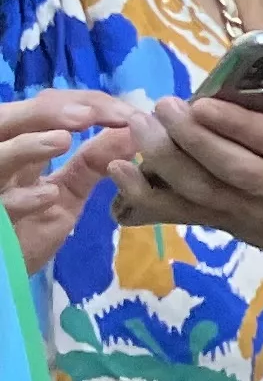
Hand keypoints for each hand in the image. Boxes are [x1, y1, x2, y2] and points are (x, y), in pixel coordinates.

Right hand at [0, 91, 136, 273]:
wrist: (3, 276)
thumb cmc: (26, 230)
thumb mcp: (65, 194)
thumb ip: (92, 163)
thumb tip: (132, 131)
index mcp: (16, 147)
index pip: (44, 107)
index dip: (84, 104)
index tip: (127, 114)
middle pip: (6, 120)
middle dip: (46, 112)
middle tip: (88, 115)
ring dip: (26, 146)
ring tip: (62, 139)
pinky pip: (0, 206)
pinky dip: (21, 199)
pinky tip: (48, 196)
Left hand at [109, 77, 262, 298]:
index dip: (235, 124)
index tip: (204, 101)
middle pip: (230, 166)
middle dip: (192, 138)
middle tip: (162, 107)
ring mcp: (245, 210)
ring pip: (199, 188)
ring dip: (163, 159)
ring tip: (138, 128)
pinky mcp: (221, 223)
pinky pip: (177, 211)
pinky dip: (143, 195)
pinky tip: (118, 171)